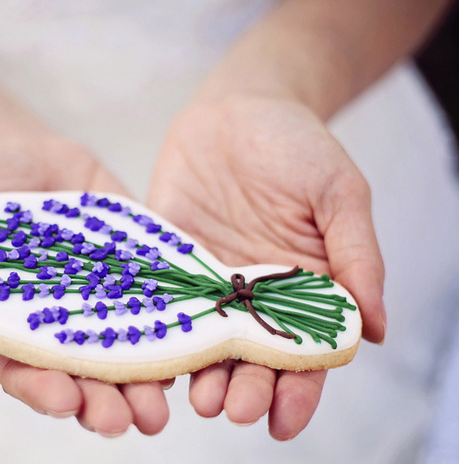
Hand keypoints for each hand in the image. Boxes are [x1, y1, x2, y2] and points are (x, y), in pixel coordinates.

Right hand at [0, 138, 170, 435]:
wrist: (23, 155)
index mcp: (11, 326)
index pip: (25, 371)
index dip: (43, 389)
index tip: (64, 401)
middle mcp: (60, 324)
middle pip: (81, 377)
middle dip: (101, 403)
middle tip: (122, 420)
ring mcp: (102, 300)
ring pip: (126, 354)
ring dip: (142, 386)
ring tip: (159, 410)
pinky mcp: (135, 273)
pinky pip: (159, 304)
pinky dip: (175, 329)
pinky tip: (193, 347)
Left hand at [148, 95, 385, 438]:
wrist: (237, 108)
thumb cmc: (297, 146)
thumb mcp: (339, 193)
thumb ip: (357, 256)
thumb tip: (377, 329)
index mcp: (302, 287)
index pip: (305, 352)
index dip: (298, 390)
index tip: (284, 419)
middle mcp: (254, 294)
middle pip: (251, 359)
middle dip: (245, 390)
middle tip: (232, 409)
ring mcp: (207, 281)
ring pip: (204, 342)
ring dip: (202, 375)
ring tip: (198, 397)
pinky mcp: (167, 262)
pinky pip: (161, 304)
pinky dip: (157, 333)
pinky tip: (152, 359)